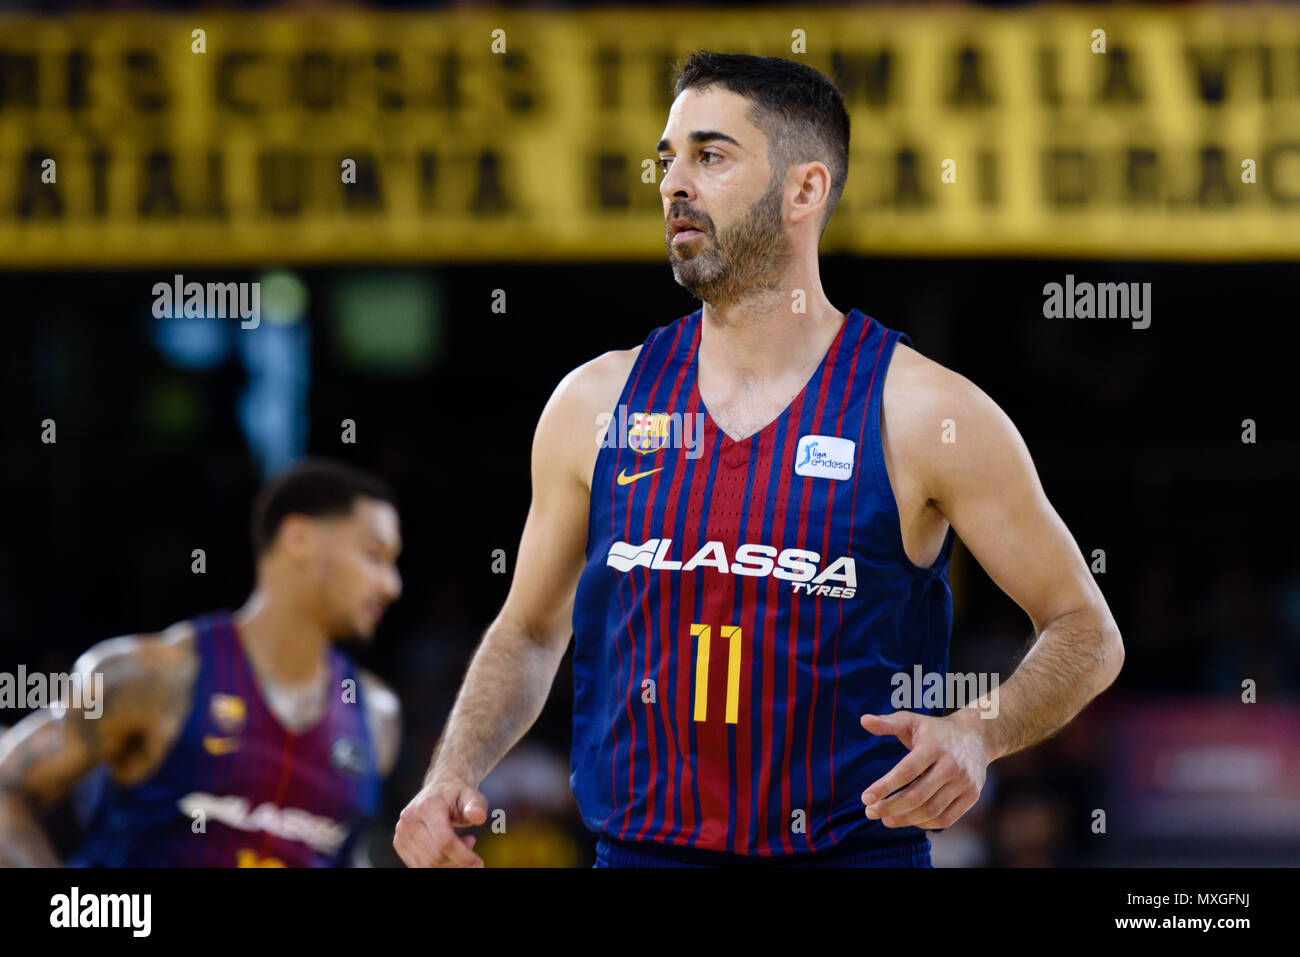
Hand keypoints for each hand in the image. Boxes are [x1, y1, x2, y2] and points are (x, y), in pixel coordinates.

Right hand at [393, 774, 488, 866]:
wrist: (440, 788)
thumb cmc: (458, 794)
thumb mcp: (472, 796)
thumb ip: (476, 806)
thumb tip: (479, 816)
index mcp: (427, 805)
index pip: (444, 841)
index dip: (463, 856)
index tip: (478, 863)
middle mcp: (410, 818)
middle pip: (435, 855)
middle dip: (457, 859)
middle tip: (471, 844)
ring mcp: (401, 831)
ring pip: (426, 864)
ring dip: (448, 862)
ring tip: (461, 844)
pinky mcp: (399, 841)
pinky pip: (418, 865)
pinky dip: (436, 864)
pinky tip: (447, 849)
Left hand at [859, 710, 991, 830]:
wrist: (977, 736)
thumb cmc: (935, 730)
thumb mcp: (912, 721)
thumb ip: (888, 723)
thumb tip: (863, 720)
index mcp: (934, 746)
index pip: (906, 771)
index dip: (884, 787)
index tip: (865, 798)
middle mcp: (951, 765)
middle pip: (917, 796)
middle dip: (890, 807)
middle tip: (870, 812)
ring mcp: (964, 782)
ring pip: (931, 810)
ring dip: (905, 819)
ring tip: (885, 820)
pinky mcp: (972, 795)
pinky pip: (946, 818)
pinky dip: (925, 823)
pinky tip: (909, 820)